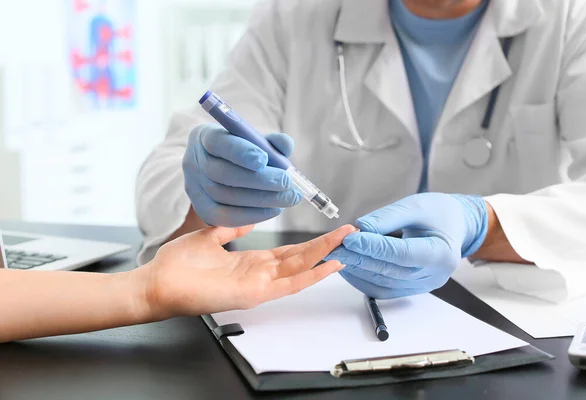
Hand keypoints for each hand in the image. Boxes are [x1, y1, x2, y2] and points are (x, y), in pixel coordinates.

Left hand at [138, 224, 355, 318]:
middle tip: (348, 233)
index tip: (330, 232)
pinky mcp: (253, 294)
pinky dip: (311, 276)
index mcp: (251, 262)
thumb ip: (234, 229)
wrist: (158, 282)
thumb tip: (250, 219)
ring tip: (346, 244)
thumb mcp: (212, 237)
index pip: (289, 253)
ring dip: (324, 257)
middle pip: (301, 260)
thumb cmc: (179, 263)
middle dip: (326, 246)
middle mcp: (259, 275)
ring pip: (300, 270)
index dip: (311, 243)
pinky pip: (289, 285)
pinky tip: (329, 266)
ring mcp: (259, 286)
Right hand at [182, 124, 301, 226]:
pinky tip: (272, 210)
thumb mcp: (254, 141)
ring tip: (288, 198)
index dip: (240, 152)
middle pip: (223, 173)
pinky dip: (251, 215)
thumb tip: (285, 145)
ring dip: (261, 199)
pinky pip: (224, 216)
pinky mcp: (201, 208)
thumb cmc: (241, 152)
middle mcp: (194, 161)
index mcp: (204, 137)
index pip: (218, 142)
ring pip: (225, 196)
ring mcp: (194, 187)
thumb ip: (271, 142)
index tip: (264, 159)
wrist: (219, 170)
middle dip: (259, 180)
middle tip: (287, 183)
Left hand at [325, 193, 487, 298]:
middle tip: (334, 247)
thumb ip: (388, 217)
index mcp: (441, 253)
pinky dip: (363, 280)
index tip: (350, 238)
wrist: (455, 226)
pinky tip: (348, 267)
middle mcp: (434, 275)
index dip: (373, 247)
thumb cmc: (439, 213)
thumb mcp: (417, 206)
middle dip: (358, 258)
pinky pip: (383, 289)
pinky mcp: (411, 289)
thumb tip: (361, 229)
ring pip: (383, 283)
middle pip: (389, 270)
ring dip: (357, 270)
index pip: (401, 253)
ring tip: (337, 255)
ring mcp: (423, 286)